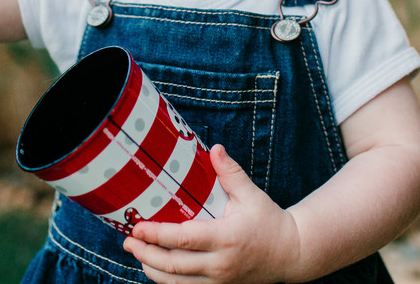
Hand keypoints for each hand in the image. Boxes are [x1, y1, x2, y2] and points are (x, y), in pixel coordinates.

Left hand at [123, 145, 303, 283]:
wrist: (292, 254)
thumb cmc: (269, 221)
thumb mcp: (252, 195)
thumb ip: (231, 173)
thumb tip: (215, 149)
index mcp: (227, 238)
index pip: (185, 240)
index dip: (158, 235)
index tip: (138, 227)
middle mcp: (221, 264)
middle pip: (175, 266)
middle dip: (147, 254)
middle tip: (128, 241)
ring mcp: (221, 281)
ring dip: (153, 270)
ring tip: (136, 254)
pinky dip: (168, 281)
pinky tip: (155, 269)